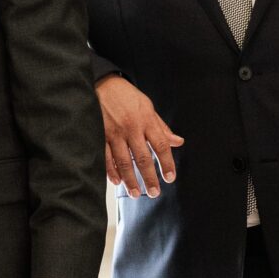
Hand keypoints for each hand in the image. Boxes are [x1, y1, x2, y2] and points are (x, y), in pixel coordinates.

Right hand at [98, 75, 184, 196]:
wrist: (103, 84)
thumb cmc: (128, 97)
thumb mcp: (148, 107)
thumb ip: (162, 127)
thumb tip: (178, 142)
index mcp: (146, 120)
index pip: (160, 145)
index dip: (167, 163)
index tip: (170, 178)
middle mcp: (132, 128)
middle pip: (143, 157)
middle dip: (149, 177)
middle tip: (154, 192)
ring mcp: (115, 133)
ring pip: (124, 161)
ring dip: (131, 179)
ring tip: (136, 193)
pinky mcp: (100, 135)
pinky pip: (106, 156)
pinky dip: (111, 170)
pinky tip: (117, 182)